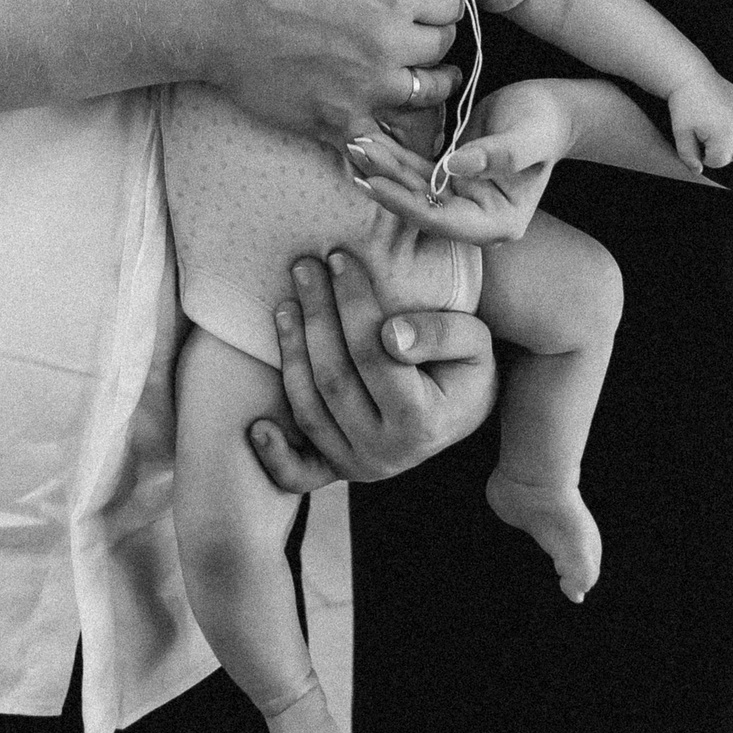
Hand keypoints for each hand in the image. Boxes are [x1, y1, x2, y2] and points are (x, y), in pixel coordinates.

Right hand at [196, 0, 461, 149]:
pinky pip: (386, 133)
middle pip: (443, 48)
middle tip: (411, 32)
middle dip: (431, 36)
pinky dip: (388, 122)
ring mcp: (365, 88)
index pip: (452, 4)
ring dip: (424, 80)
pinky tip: (378, 107)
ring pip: (427, 94)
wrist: (208, 11)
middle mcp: (388, 43)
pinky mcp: (338, 120)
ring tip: (411, 72)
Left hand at [245, 250, 496, 490]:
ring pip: (309, 409)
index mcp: (422, 421)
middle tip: (304, 267)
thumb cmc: (465, 368)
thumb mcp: (475, 343)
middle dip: (316, 317)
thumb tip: (392, 333)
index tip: (339, 259)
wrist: (461, 413)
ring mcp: (357, 466)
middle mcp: (386, 452)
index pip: (374, 353)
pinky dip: (274, 454)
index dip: (353, 304)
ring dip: (291, 354)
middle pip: (334, 379)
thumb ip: (442, 335)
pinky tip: (257, 424)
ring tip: (285, 305)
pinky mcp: (335, 471)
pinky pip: (298, 473)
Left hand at [347, 78, 570, 242]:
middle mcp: (477, 219)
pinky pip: (418, 172)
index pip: (442, 220)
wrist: (552, 109)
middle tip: (355, 156)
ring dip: (386, 169)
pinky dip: (396, 158)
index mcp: (499, 222)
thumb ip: (501, 155)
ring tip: (355, 144)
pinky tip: (371, 142)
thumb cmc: (546, 121)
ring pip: (415, 189)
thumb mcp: (531, 135)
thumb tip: (455, 168)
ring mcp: (463, 200)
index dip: (406, 203)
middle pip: (421, 207)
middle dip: (387, 183)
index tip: (376, 182)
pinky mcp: (452, 179)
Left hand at [668, 64, 732, 174]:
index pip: (721, 161)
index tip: (697, 147)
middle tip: (704, 140)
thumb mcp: (680, 133)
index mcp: (722, 134)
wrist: (690, 77)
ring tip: (716, 133)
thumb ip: (688, 156)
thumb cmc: (684, 105)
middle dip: (720, 152)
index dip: (706, 158)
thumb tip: (698, 170)